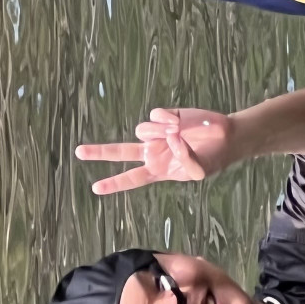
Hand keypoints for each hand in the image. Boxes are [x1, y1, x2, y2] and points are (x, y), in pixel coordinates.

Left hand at [74, 108, 233, 194]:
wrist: (226, 138)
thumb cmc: (211, 159)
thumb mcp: (198, 171)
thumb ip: (184, 161)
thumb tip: (169, 139)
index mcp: (158, 169)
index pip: (132, 178)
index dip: (115, 183)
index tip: (96, 188)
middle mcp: (152, 151)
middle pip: (121, 152)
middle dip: (100, 152)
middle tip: (78, 152)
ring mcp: (157, 133)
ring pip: (142, 131)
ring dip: (157, 132)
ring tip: (176, 132)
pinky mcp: (165, 116)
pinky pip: (155, 116)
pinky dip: (163, 120)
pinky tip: (177, 123)